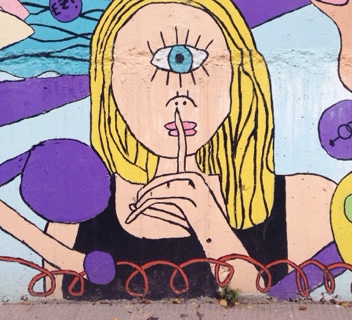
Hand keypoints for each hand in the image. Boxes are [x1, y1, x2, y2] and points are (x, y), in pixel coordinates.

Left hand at [126, 109, 225, 229]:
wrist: (217, 239)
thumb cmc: (195, 226)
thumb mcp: (174, 213)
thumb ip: (156, 204)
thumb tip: (134, 203)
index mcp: (193, 175)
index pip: (184, 150)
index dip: (181, 132)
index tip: (177, 113)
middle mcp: (196, 176)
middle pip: (162, 180)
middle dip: (147, 193)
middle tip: (135, 205)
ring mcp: (196, 185)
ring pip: (161, 189)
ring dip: (146, 202)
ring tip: (137, 211)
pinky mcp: (193, 195)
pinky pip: (164, 196)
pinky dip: (148, 205)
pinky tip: (137, 212)